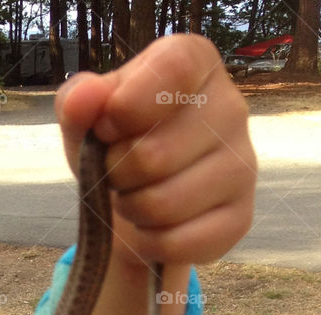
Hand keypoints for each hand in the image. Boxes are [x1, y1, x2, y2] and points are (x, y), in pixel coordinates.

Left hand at [55, 34, 256, 270]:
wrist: (136, 202)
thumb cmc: (114, 147)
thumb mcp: (85, 120)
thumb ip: (77, 102)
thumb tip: (83, 98)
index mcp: (196, 63)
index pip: (174, 70)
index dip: (126, 107)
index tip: (105, 129)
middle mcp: (231, 107)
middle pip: (153, 154)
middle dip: (116, 174)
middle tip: (117, 173)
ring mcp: (242, 165)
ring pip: (163, 205)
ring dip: (131, 210)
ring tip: (134, 198)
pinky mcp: (239, 218)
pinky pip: (177, 243)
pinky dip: (149, 243)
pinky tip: (152, 228)